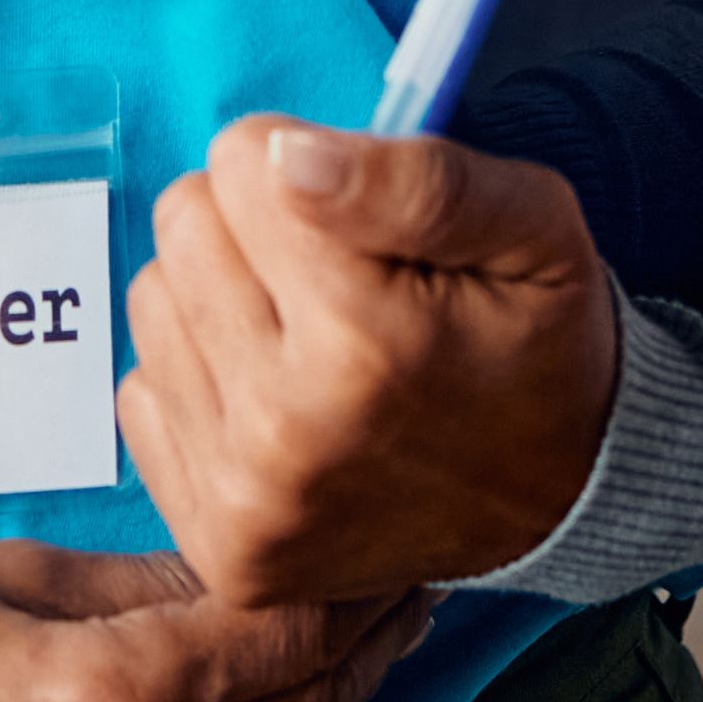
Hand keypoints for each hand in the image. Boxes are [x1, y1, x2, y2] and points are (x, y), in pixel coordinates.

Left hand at [119, 118, 622, 608]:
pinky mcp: (219, 544)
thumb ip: (418, 180)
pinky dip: (206, 382)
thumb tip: (283, 156)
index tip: (361, 214)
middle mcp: (289, 432)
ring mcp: (245, 502)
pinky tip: (284, 404)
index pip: (240, 161)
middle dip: (256, 225)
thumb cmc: (540, 343)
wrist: (562, 498)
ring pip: (154, 301)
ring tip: (312, 336)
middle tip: (337, 276)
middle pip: (182, 224)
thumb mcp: (534, 228)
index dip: (305, 166)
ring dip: (224, 299)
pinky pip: (141, 394)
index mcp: (368, 342)